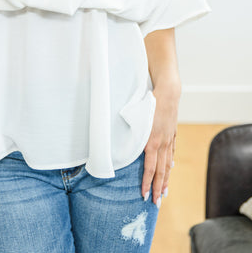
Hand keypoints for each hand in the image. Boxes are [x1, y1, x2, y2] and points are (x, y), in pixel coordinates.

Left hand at [141, 85, 179, 206]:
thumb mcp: (136, 118)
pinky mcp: (172, 133)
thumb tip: (125, 145)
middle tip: (156, 204)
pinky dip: (170, 162)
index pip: (150, 169)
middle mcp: (162, 143)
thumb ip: (132, 132)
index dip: (147, 183)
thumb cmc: (149, 103)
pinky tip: (170, 168)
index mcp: (151, 141)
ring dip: (166, 180)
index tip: (144, 196)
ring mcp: (169, 139)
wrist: (168, 93)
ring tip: (165, 192)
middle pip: (161, 171)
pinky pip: (171, 152)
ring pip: (168, 164)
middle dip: (158, 189)